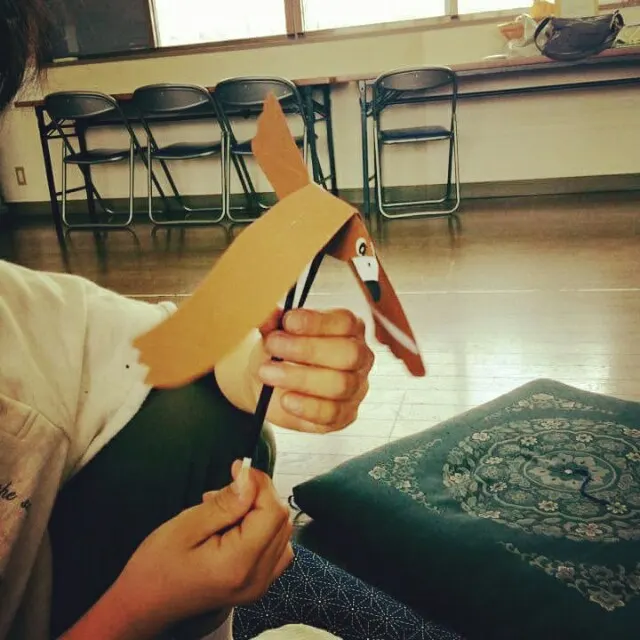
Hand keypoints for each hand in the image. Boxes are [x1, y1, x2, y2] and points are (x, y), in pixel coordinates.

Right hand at [89, 461, 292, 638]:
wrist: (143, 607)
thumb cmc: (156, 570)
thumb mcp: (185, 526)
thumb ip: (224, 503)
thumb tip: (249, 478)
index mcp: (239, 564)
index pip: (273, 512)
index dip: (260, 484)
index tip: (239, 470)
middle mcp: (256, 579)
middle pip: (280, 521)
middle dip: (259, 496)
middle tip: (226, 489)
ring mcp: (259, 586)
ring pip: (280, 533)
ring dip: (259, 512)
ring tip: (224, 510)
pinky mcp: (256, 584)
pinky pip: (275, 548)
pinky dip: (261, 529)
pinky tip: (235, 526)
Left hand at [254, 308, 374, 432]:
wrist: (266, 383)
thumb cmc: (278, 352)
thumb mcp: (272, 331)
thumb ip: (273, 321)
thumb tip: (272, 316)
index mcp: (348, 329)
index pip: (345, 322)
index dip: (316, 322)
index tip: (288, 322)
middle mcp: (358, 357)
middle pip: (349, 354)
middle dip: (307, 349)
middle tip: (274, 346)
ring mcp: (355, 388)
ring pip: (340, 385)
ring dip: (299, 378)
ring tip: (268, 373)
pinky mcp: (344, 415)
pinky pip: (332, 414)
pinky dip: (306, 407)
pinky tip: (286, 399)